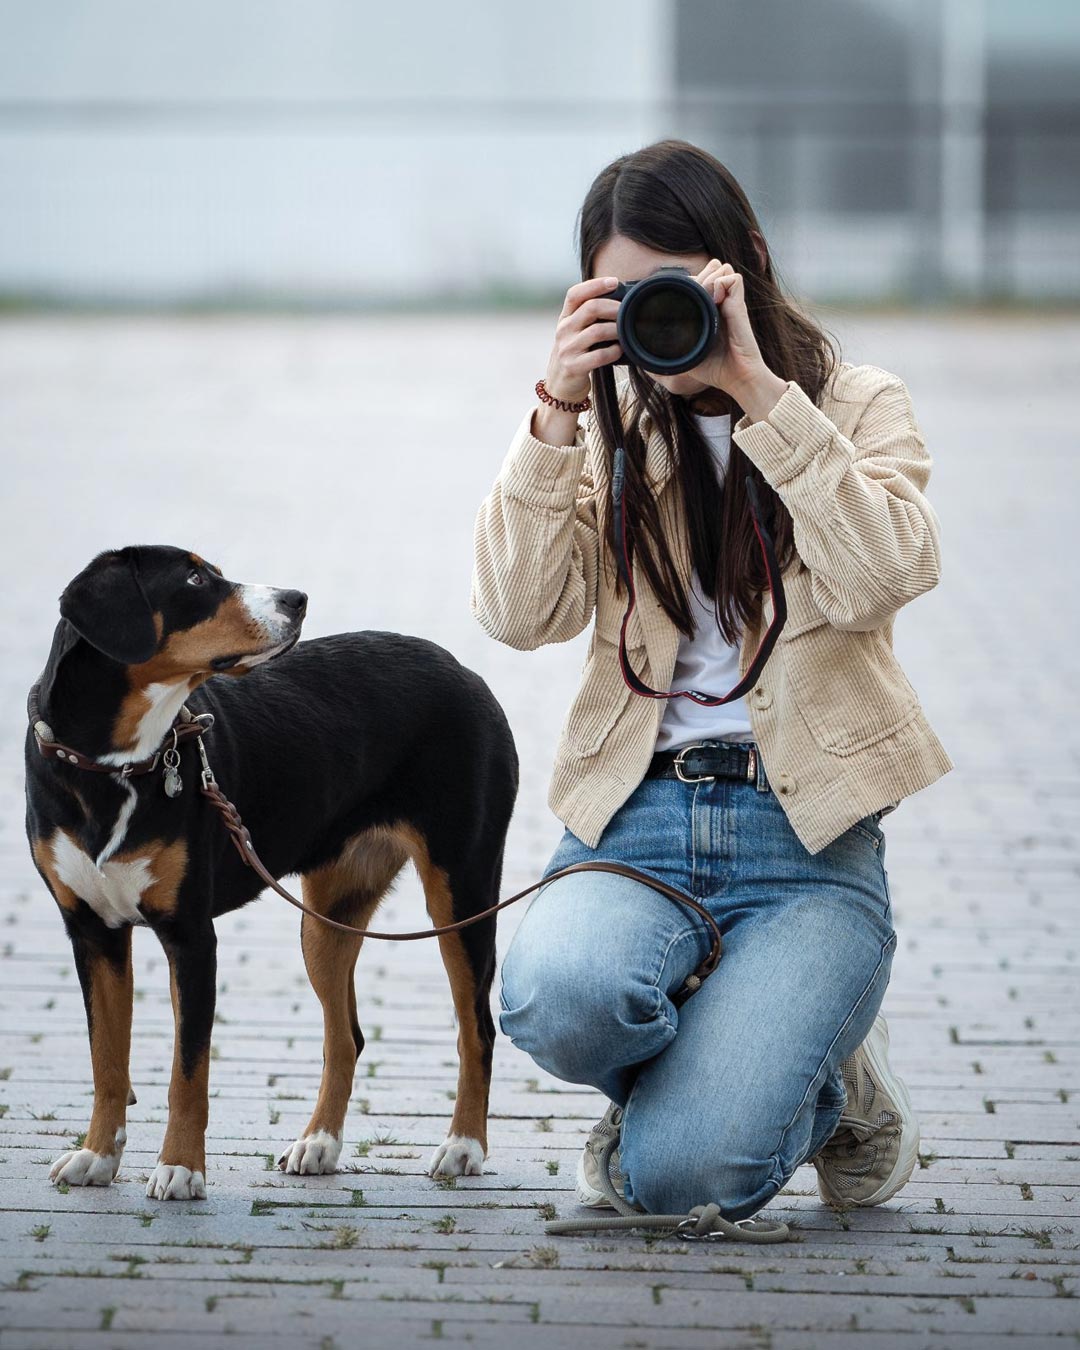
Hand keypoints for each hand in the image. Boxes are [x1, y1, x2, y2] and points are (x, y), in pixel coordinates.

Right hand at [544, 275, 623, 402]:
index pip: (575, 294)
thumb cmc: (575, 355)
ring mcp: (567, 349)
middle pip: (590, 308)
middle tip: (628, 311)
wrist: (559, 386)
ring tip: (627, 332)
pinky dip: (614, 351)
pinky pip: (599, 356)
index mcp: (564, 318)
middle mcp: (563, 330)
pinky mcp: (573, 367)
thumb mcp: (575, 332)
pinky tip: (620, 350)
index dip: (595, 284)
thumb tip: (620, 301)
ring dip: (617, 330)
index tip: (614, 281)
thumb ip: (589, 317)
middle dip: (614, 307)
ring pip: (597, 331)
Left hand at [685, 260, 785, 415]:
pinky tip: (715, 301)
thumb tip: (648, 347)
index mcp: (709, 312)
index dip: (690, 283)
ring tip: (704, 298)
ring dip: (709, 278)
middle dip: (698, 277)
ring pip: (722, 268)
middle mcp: (721, 303)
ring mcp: (731, 303)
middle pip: (710, 269)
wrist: (737, 378)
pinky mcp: (740, 306)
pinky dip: (722, 284)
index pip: (700, 281)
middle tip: (691, 298)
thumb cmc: (714, 370)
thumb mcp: (687, 355)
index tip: (680, 299)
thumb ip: (673, 345)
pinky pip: (733, 278)